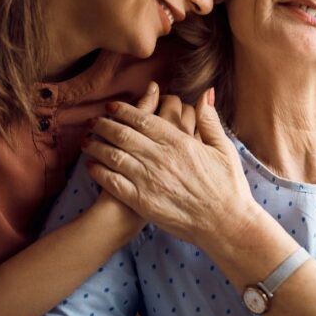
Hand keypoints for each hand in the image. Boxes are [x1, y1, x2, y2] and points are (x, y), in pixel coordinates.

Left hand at [82, 85, 257, 249]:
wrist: (226, 223)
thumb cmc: (228, 186)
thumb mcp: (224, 148)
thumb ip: (210, 120)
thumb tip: (205, 92)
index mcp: (179, 142)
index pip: (143, 120)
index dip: (123, 111)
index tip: (112, 106)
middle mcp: (161, 158)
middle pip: (122, 134)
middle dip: (104, 124)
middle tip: (93, 121)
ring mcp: (150, 180)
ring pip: (113, 156)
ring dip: (96, 146)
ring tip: (87, 141)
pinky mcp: (143, 202)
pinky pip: (113, 182)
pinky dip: (99, 172)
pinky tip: (91, 166)